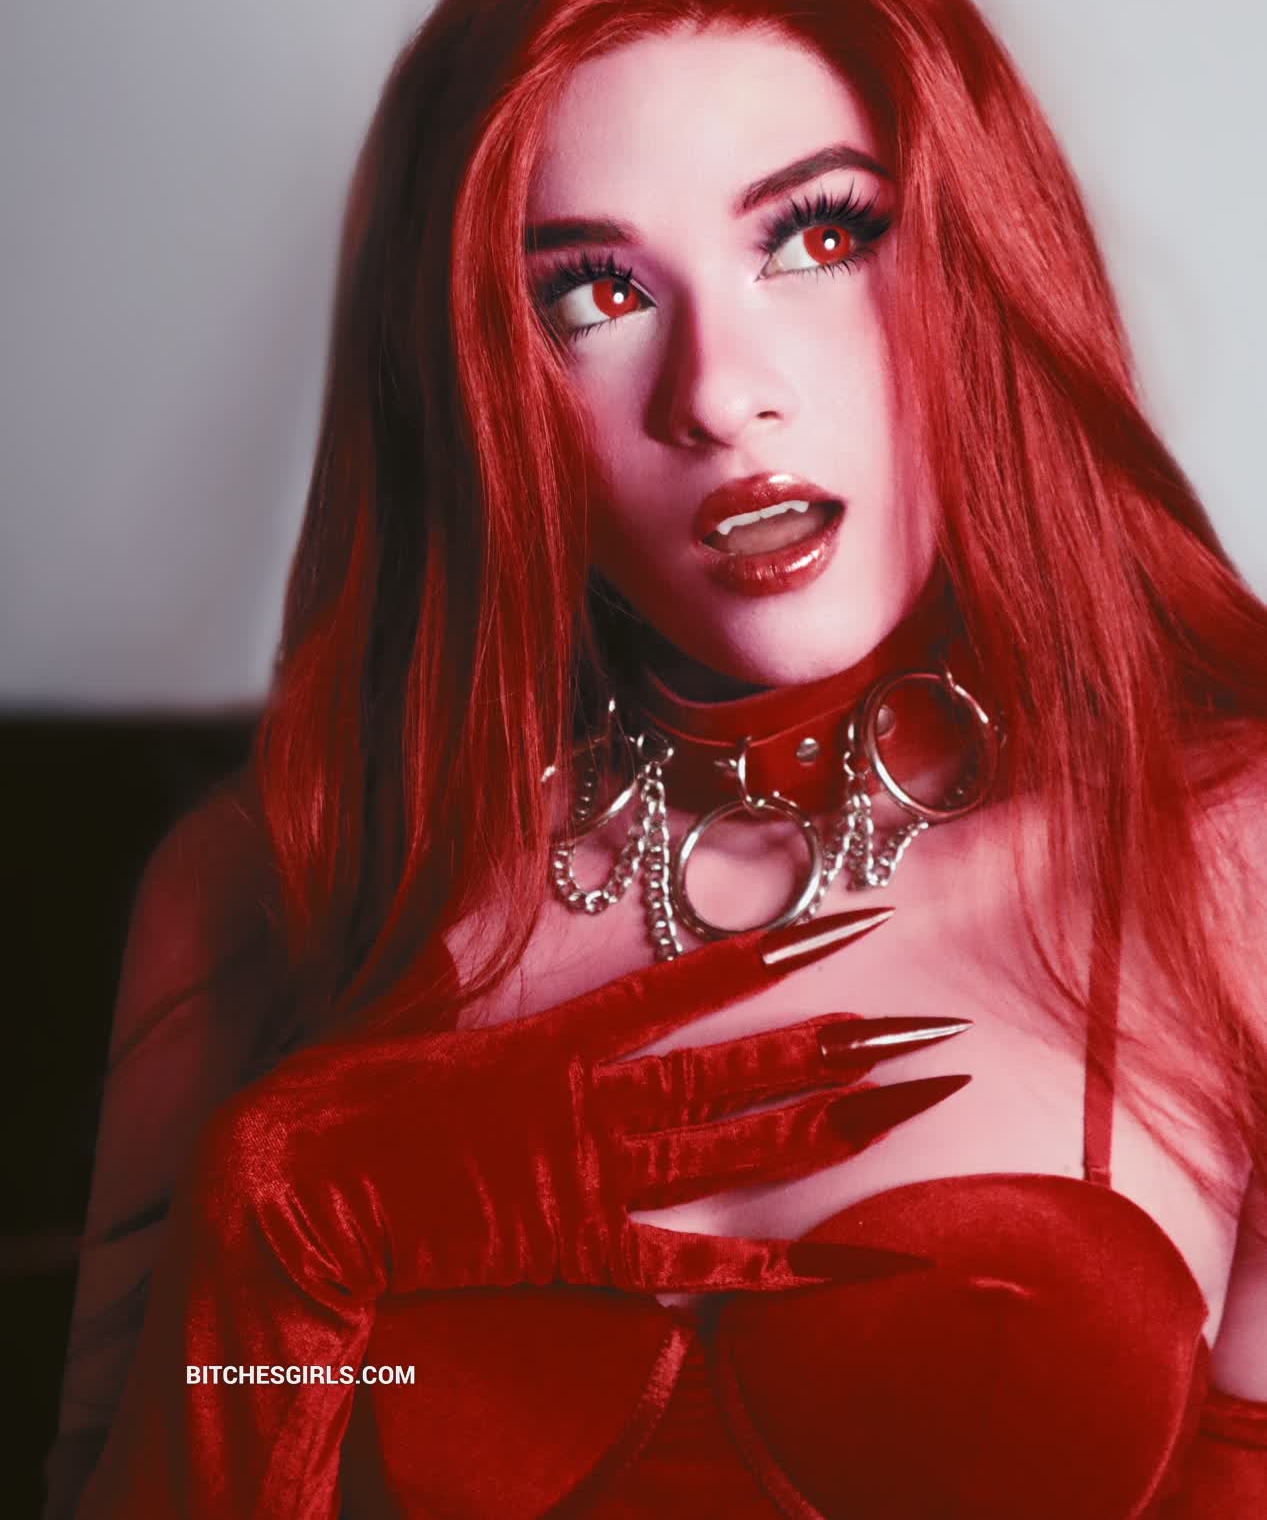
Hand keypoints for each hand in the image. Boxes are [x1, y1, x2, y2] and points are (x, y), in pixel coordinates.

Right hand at [196, 904, 967, 1298]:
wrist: (290, 1200)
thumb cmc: (335, 1099)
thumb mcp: (400, 998)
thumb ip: (463, 942)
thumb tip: (485, 874)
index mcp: (554, 1035)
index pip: (684, 982)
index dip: (768, 954)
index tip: (839, 927)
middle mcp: (593, 1101)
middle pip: (742, 1068)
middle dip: (841, 1042)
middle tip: (933, 1024)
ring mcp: (594, 1177)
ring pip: (743, 1149)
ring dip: (838, 1125)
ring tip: (921, 1102)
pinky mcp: (581, 1248)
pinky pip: (704, 1267)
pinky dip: (786, 1273)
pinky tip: (856, 1267)